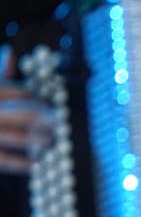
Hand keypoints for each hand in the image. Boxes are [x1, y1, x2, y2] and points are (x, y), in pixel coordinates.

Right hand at [0, 47, 53, 175]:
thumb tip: (11, 53)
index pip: (16, 92)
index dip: (37, 99)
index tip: (52, 107)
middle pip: (20, 112)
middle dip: (44, 119)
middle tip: (59, 123)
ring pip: (14, 136)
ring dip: (36, 140)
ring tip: (50, 142)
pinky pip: (4, 159)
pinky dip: (22, 163)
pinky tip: (37, 163)